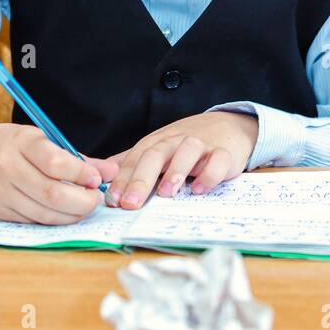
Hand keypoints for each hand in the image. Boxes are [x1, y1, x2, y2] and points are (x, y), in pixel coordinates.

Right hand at [0, 122, 118, 224]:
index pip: (56, 163)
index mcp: (21, 143)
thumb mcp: (37, 139)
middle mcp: (8, 168)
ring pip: (45, 213)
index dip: (82, 174)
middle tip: (95, 198)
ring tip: (84, 206)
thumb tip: (111, 171)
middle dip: (82, 201)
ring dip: (71, 215)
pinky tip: (64, 213)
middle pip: (53, 194)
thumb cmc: (6, 144)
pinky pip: (34, 221)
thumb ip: (75, 157)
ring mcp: (1, 193)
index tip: (96, 178)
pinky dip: (54, 220)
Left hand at [107, 111, 257, 209]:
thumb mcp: (157, 149)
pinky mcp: (224, 153)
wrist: (227, 126)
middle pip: (155, 154)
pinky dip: (209, 174)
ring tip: (166, 193)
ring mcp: (201, 145)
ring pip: (187, 151)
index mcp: (156, 143)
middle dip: (141, 179)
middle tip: (130, 203)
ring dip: (175, 171)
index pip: (135, 159)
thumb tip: (102, 175)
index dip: (122, 179)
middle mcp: (176, 141)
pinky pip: (218, 161)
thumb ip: (132, 162)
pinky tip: (199, 189)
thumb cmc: (185, 144)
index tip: (112, 201)